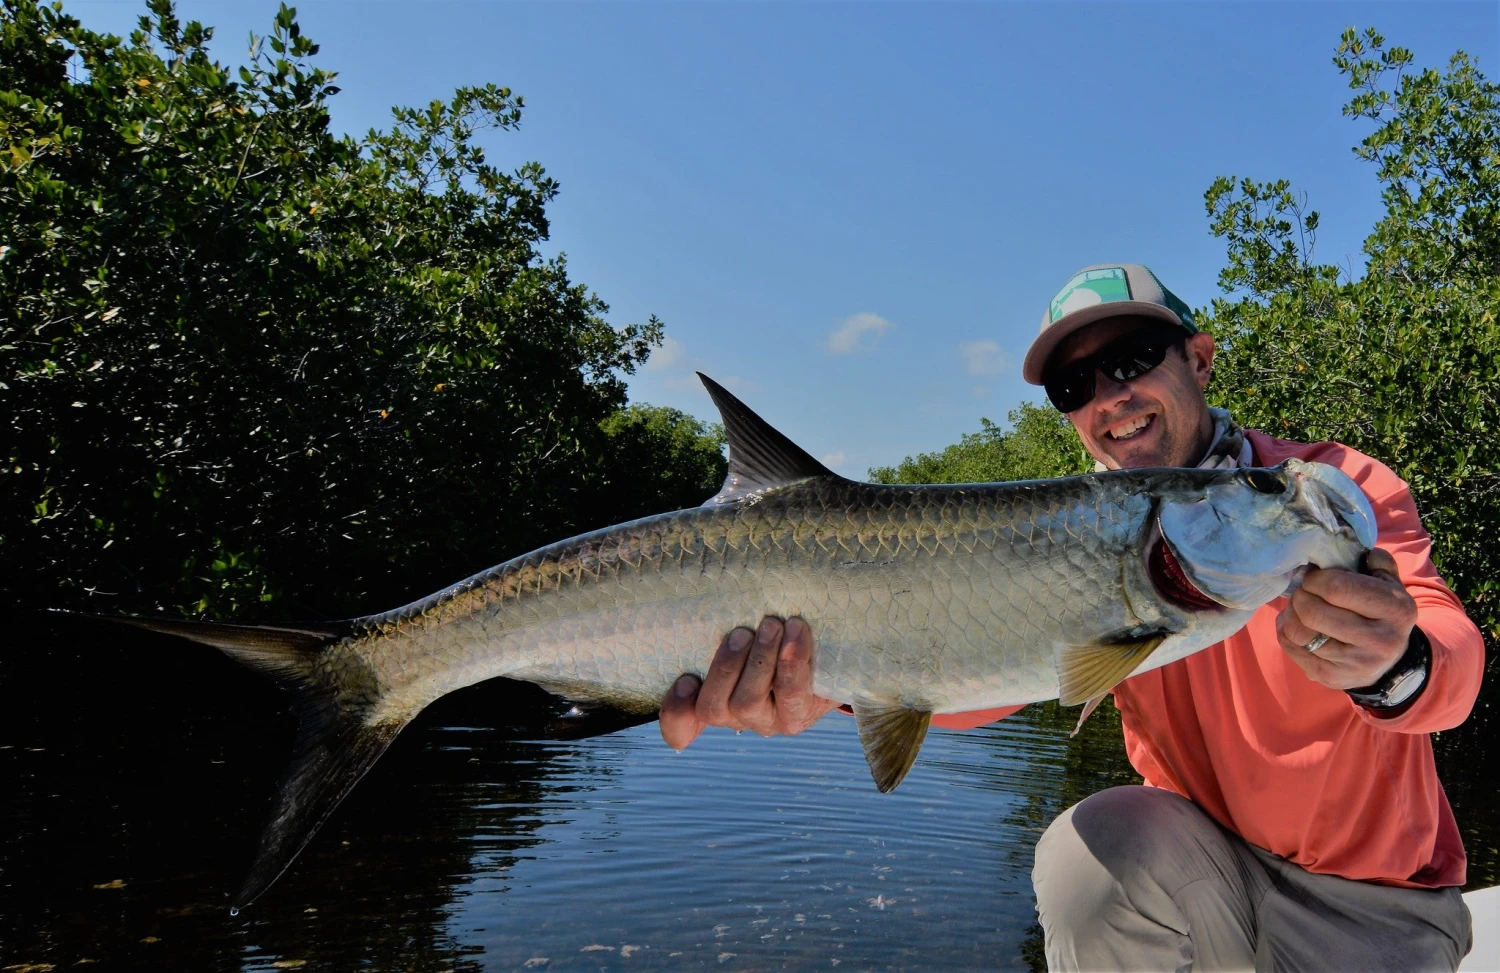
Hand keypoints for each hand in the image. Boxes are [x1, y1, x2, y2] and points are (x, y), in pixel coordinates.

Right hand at [659, 615, 836, 749]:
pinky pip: (791, 694)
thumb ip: (725, 630)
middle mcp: (733, 717)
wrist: (826, 659)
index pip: (679, 722)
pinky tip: (796, 632)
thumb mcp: (744, 636)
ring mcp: (765, 721)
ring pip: (747, 703)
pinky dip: (792, 662)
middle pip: (711, 708)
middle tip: (742, 632)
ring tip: (773, 625)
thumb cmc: (772, 639)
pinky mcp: (797, 716)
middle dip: (724, 667)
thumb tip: (702, 597)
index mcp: (711, 697)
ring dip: (759, 660)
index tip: (686, 679)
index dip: (675, 709)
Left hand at [1275, 548, 1418, 690]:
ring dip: (1291, 614)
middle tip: (1304, 591)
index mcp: (1396, 609)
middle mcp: (1380, 640)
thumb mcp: (1389, 583)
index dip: (1315, 579)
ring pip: (1299, 632)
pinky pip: (1292, 648)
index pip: (1336, 588)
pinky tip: (1298, 625)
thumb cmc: (1381, 611)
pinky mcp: (1333, 678)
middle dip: (1300, 596)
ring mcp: (1356, 664)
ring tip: (1300, 608)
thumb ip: (1376, 561)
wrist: (1389, 661)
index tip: (1314, 577)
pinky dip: (1286, 632)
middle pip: (1312, 611)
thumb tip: (1354, 549)